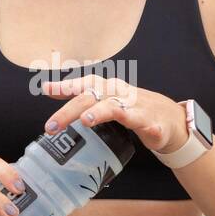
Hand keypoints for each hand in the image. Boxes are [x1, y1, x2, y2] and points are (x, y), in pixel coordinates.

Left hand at [41, 73, 187, 154]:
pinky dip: (150, 128)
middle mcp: (120, 94)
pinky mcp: (153, 124)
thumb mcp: (104, 98)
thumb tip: (47, 88)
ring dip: (102, 112)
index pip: (85, 84)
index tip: (46, 89)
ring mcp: (137, 109)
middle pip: (92, 98)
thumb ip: (78, 95)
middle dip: (70, 111)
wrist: (168, 117)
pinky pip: (151, 126)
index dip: (66, 86)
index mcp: (108, 88)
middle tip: (51, 125)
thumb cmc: (132, 107)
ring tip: (87, 120)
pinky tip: (150, 131)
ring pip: (117, 109)